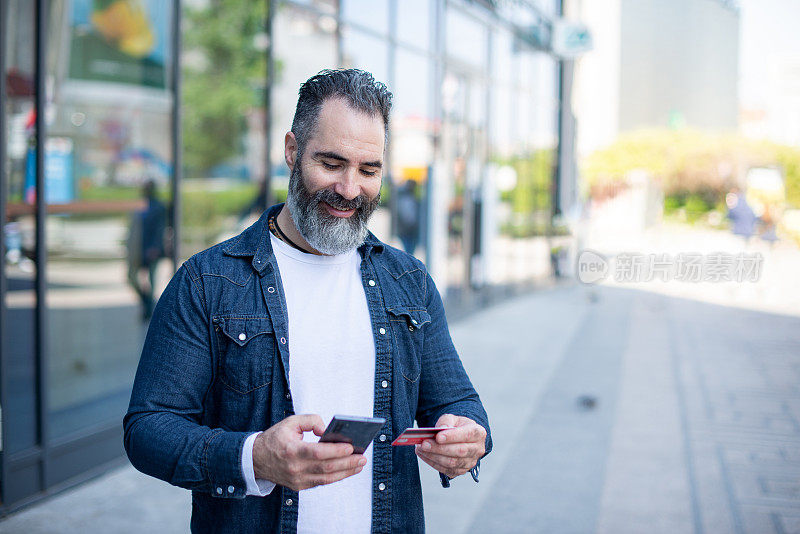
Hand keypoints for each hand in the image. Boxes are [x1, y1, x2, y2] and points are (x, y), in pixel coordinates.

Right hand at [252, 414, 366, 491]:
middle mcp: (294, 468)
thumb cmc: (276, 438)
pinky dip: (336, 477)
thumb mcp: (290, 422)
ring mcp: (297, 480)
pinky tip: (346, 470)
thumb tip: (327, 430)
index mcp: (291, 451)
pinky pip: (321, 482)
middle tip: (362, 457)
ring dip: (345, 472)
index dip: (336, 451)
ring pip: (326, 479)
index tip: (351, 447)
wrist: (256, 459)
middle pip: (326, 468)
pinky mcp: (299, 486)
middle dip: (347, 463)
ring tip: (359, 464)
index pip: (317, 453)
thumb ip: (311, 421)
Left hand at [415, 414, 486, 478]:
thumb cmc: (457, 427)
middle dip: (439, 448)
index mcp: (479, 433)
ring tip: (420, 449)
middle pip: (459, 451)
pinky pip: (446, 470)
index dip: (453, 437)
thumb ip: (447, 421)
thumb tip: (441, 430)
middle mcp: (478, 449)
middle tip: (424, 444)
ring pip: (452, 463)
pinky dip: (433, 463)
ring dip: (434, 457)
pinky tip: (424, 455)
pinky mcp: (461, 471)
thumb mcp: (453, 419)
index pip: (468, 435)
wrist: (461, 437)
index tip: (438, 437)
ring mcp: (471, 462)